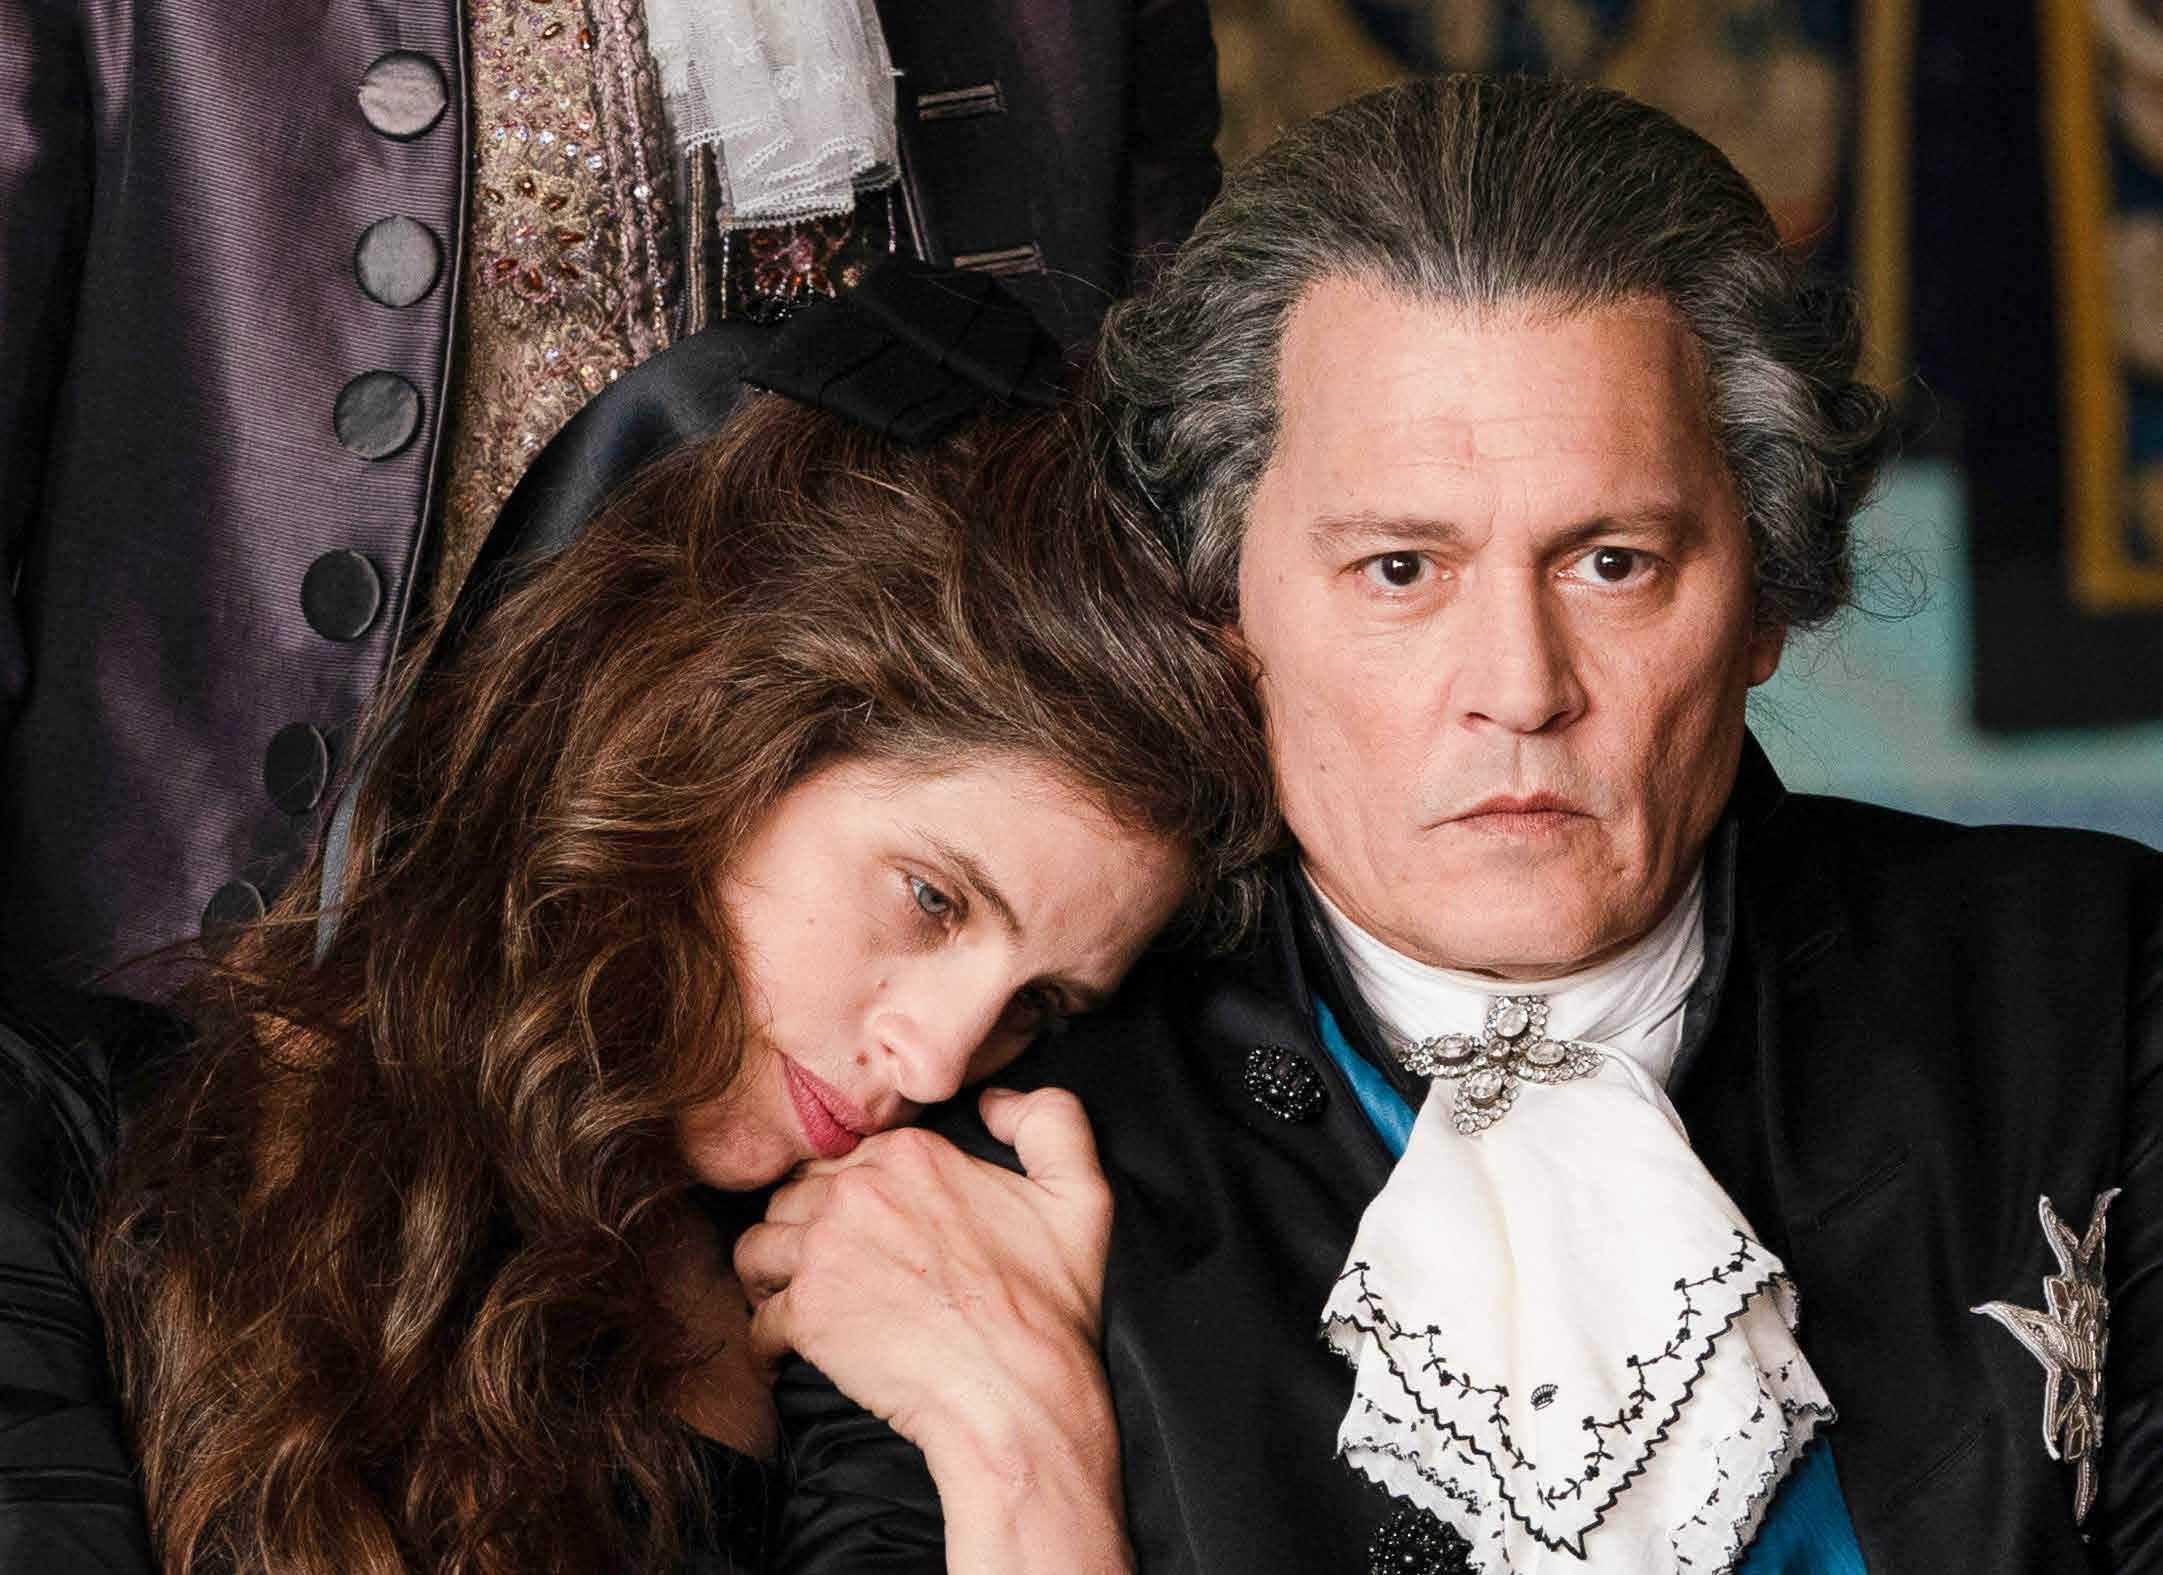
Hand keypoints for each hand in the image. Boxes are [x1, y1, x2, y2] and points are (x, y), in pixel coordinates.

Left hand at [732, 1085, 1113, 1463]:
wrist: (1019, 1395)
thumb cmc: (1048, 1307)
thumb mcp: (1081, 1195)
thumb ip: (1050, 1120)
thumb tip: (994, 1100)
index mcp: (911, 1155)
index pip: (841, 1160)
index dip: (843, 1195)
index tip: (857, 1230)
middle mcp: (858, 1191)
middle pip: (792, 1198)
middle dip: (800, 1232)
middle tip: (823, 1270)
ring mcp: (826, 1250)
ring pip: (759, 1249)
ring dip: (771, 1278)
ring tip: (794, 1303)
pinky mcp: (806, 1312)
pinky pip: (758, 1319)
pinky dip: (768, 1339)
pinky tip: (791, 1351)